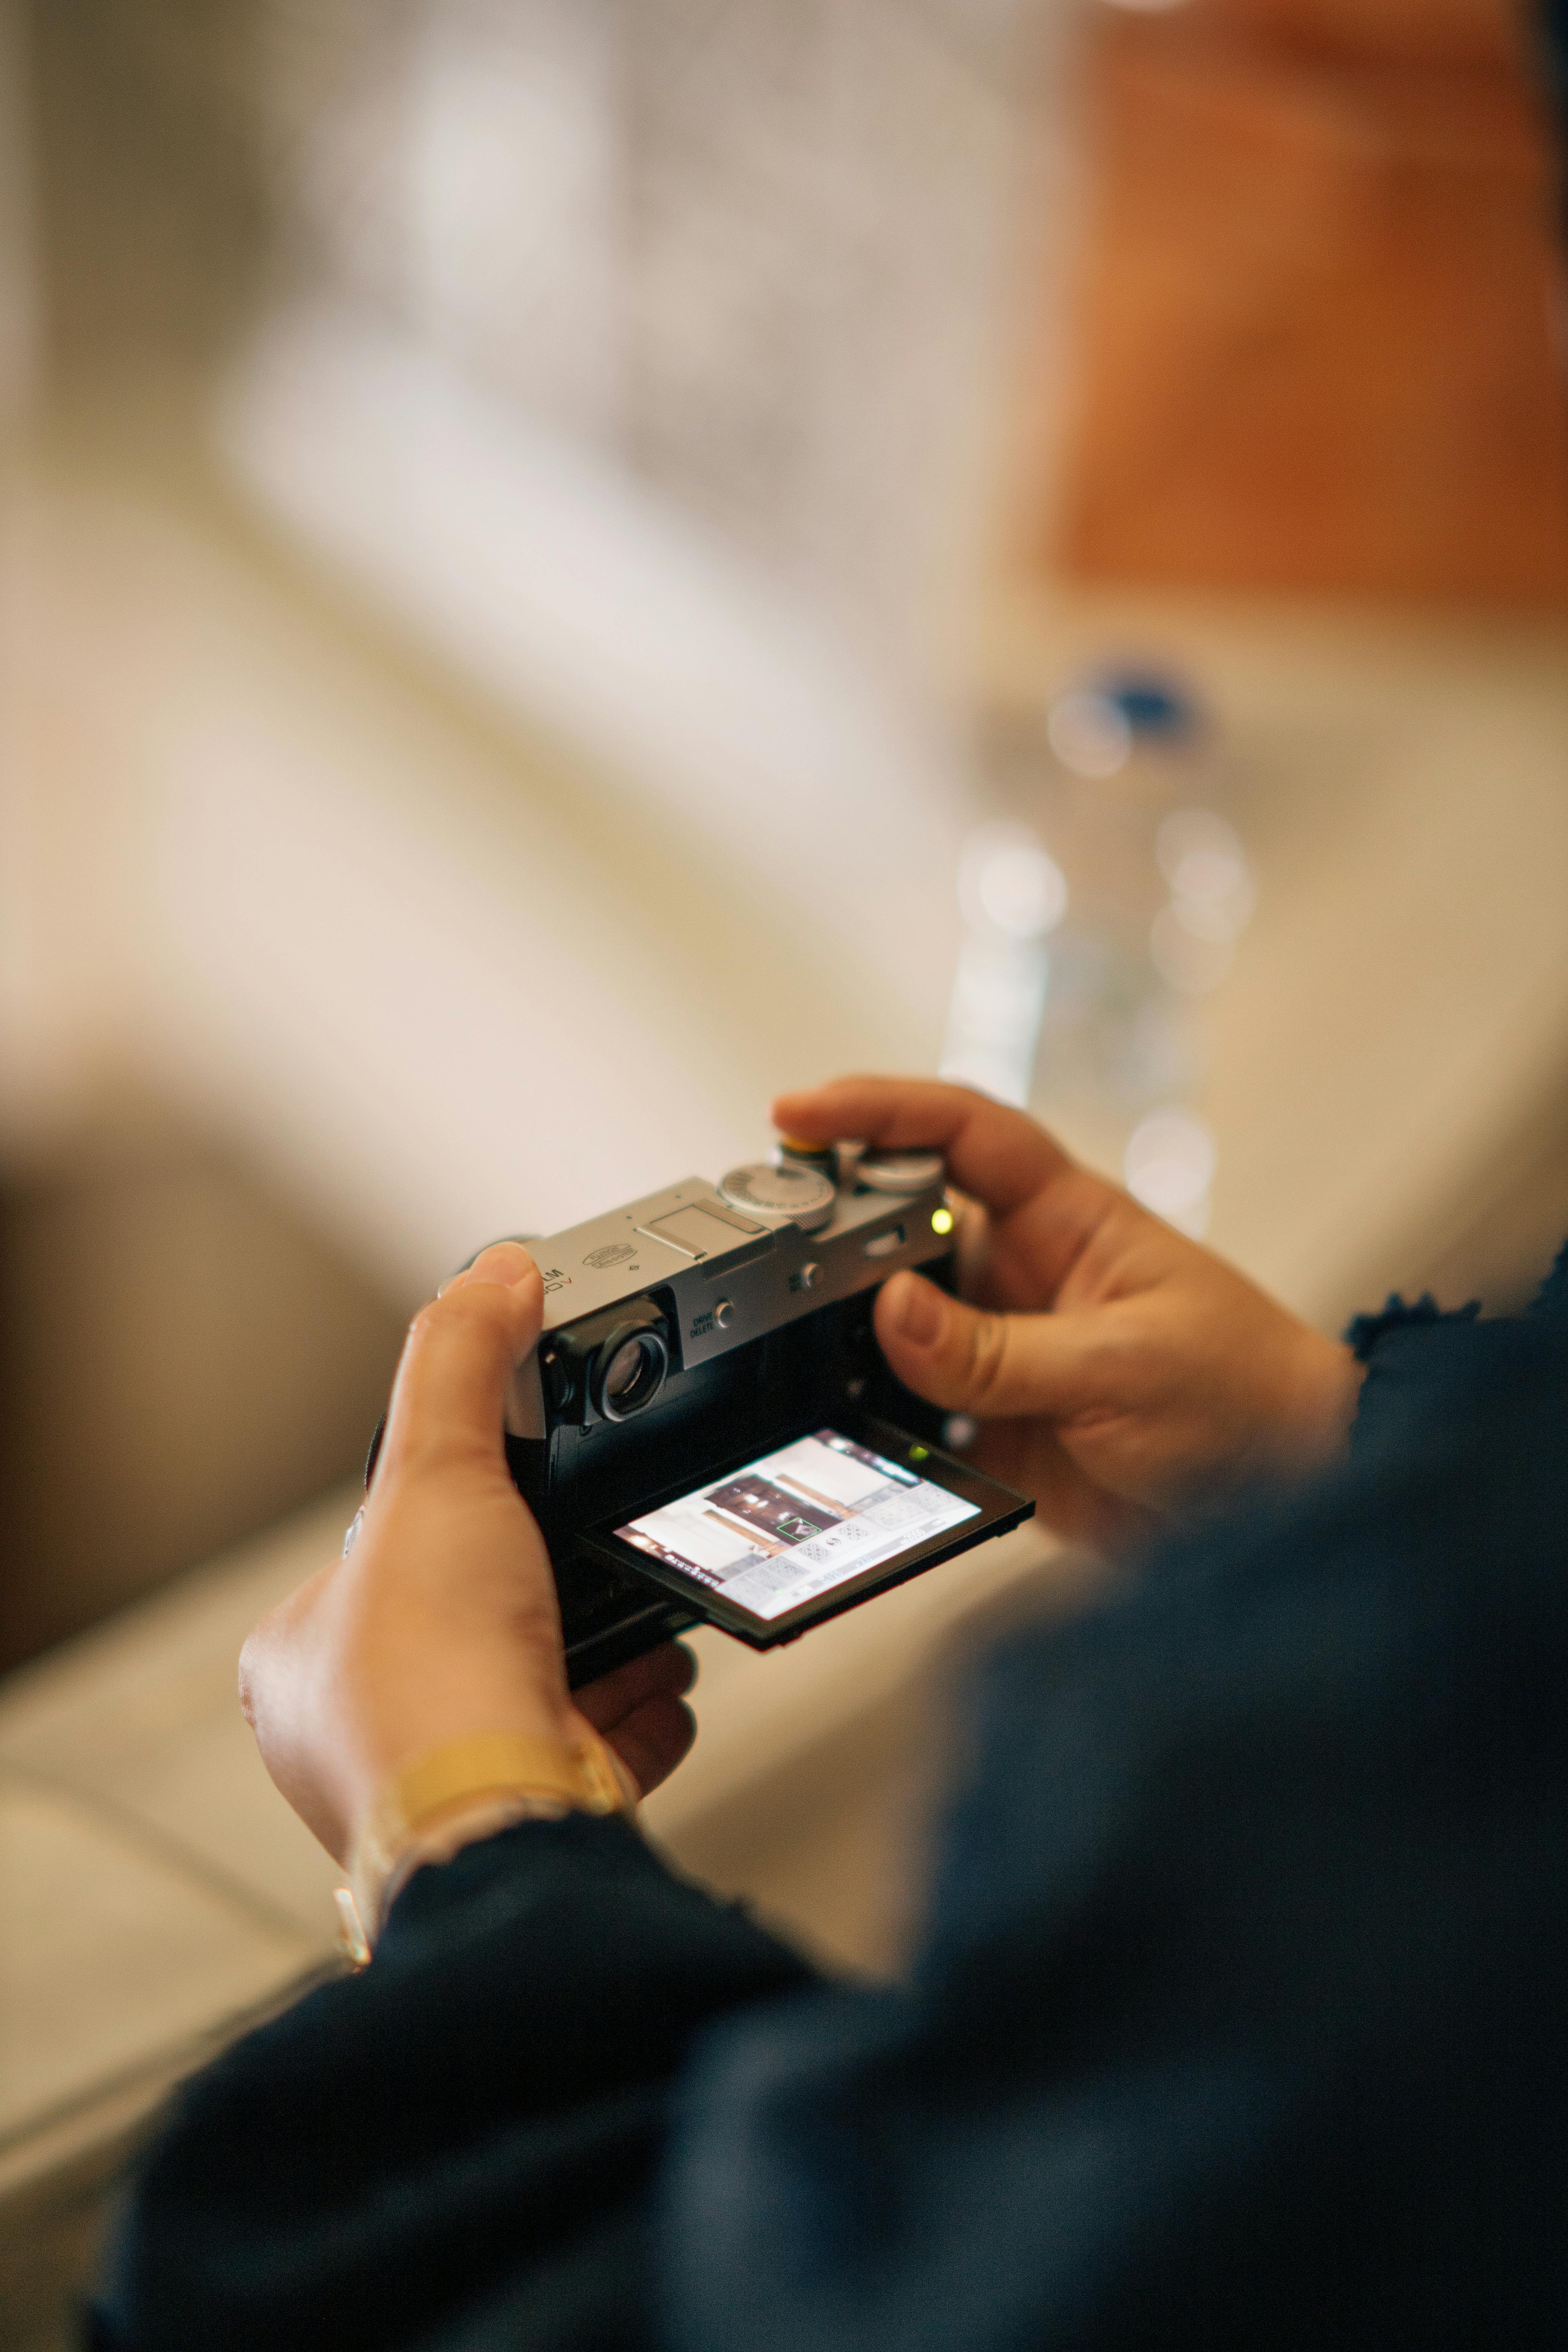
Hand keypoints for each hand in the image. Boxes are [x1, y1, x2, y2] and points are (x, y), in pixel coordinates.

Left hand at [239, 1243, 695, 1866]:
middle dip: (546, 1586)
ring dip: (603, 1648)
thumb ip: (462, 1363)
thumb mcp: (437, 1474)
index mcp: (303, 1658)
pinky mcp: (524, 1811)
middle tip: (593, 1551)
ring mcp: (444, 1780)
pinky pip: (594, 1746)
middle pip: (472, 1620)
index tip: (506, 1494)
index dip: (450, 1516)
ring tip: (646, 1609)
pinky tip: (662, 1684)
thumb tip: (493, 1273)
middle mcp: (360, 1730)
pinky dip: (637, 1713)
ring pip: (537, 1685)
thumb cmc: (430, 1676)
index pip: (380, 1560)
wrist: (499, 1819)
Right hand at [773, 1079, 1362, 1551]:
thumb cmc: (1247, 1400)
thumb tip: (891, 1314)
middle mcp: (1026, 1275)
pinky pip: (911, 1410)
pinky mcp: (996, 1428)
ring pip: (896, 1322)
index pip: (962, 1134)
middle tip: (774, 1242)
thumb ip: (997, 1349)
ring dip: (846, 1331)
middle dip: (838, 1224)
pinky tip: (839, 1424)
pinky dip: (872, 1417)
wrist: (1295, 1501)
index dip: (880, 1110)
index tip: (799, 1112)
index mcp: (1071, 1222)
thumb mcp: (1122, 1367)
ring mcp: (1005, 1351)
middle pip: (906, 1224)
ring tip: (789, 1341)